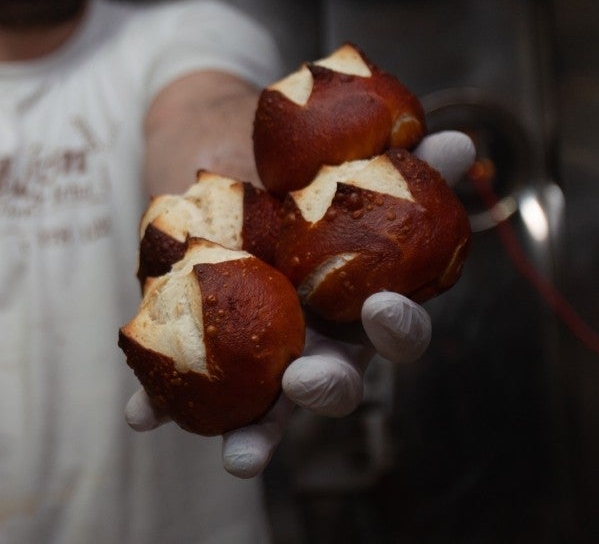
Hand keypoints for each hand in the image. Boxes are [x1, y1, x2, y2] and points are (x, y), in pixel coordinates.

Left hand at [126, 130, 475, 476]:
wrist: (212, 145)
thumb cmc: (292, 163)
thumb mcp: (337, 154)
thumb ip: (398, 159)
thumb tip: (457, 140)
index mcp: (358, 299)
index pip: (397, 330)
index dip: (398, 328)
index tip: (382, 308)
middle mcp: (315, 338)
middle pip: (335, 383)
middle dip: (325, 389)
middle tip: (307, 378)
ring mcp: (257, 351)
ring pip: (267, 409)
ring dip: (257, 433)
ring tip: (240, 458)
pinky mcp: (196, 346)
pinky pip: (179, 389)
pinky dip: (159, 405)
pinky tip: (141, 417)